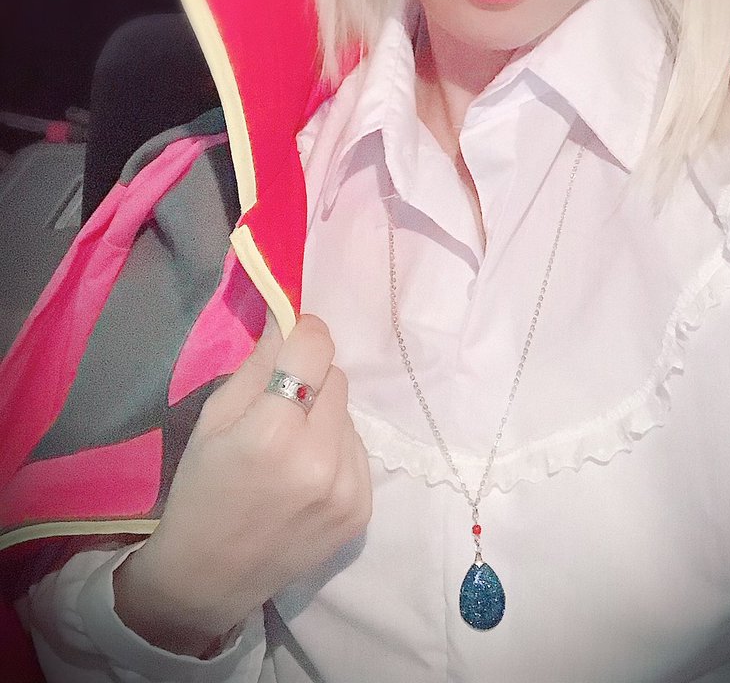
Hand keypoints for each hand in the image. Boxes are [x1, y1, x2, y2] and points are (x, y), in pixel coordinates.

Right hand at [114, 313, 371, 655]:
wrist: (209, 577)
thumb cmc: (202, 488)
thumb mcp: (214, 417)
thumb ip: (259, 364)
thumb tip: (290, 316)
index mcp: (274, 431)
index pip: (316, 347)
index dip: (303, 335)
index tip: (290, 340)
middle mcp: (320, 458)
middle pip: (335, 377)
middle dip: (310, 380)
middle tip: (278, 407)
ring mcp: (348, 487)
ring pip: (348, 413)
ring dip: (324, 417)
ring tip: (290, 450)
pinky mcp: (362, 508)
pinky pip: (359, 449)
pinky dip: (336, 451)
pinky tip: (305, 475)